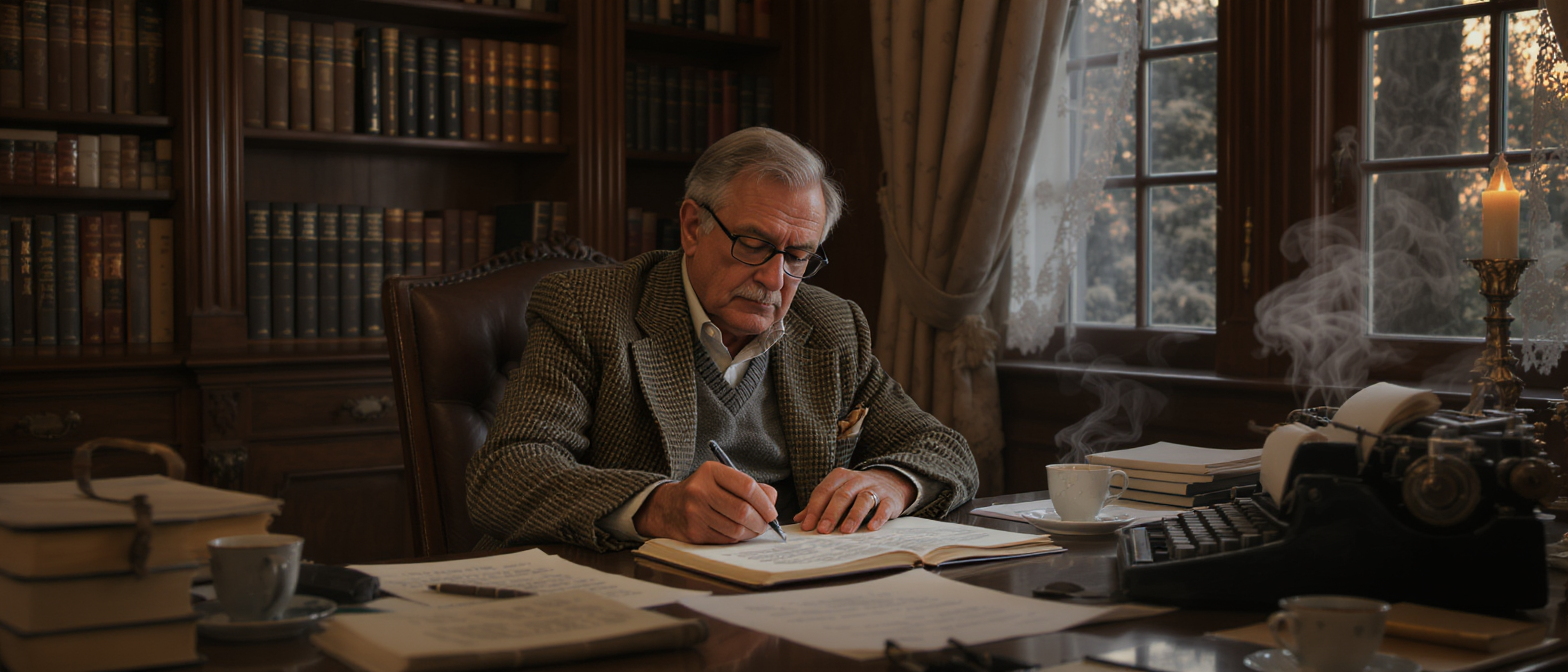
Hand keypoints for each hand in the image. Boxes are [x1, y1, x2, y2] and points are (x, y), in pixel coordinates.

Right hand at [633, 461, 778, 543]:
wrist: (668, 507)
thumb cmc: (703, 491)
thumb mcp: (722, 479)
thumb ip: (749, 486)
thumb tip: (771, 501)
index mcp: (710, 472)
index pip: (746, 486)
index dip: (764, 502)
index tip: (772, 512)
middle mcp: (700, 491)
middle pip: (742, 510)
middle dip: (761, 521)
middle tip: (766, 524)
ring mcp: (695, 513)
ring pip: (736, 528)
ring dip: (751, 532)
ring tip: (754, 529)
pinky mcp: (694, 532)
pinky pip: (726, 539)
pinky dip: (738, 538)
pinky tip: (738, 532)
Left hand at [794, 468, 915, 533]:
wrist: (892, 482)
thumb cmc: (857, 491)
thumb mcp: (838, 492)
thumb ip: (820, 505)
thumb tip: (799, 520)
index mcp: (840, 476)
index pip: (824, 491)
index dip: (814, 509)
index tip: (807, 526)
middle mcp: (857, 480)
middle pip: (842, 495)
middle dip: (831, 513)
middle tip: (823, 530)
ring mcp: (875, 488)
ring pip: (863, 499)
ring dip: (853, 515)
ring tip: (845, 531)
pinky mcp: (890, 499)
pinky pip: (884, 507)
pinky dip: (878, 517)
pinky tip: (871, 527)